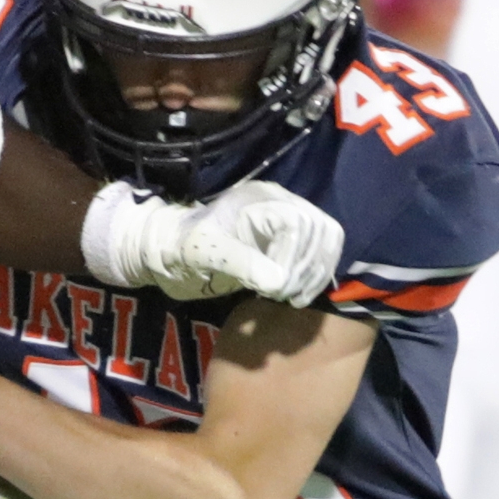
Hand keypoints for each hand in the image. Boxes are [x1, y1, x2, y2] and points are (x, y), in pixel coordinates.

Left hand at [82, 179, 344, 304]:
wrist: (172, 251)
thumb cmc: (183, 248)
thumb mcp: (205, 254)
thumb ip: (241, 263)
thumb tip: (277, 282)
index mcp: (259, 200)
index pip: (300, 223)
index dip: (297, 257)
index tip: (279, 287)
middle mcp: (279, 204)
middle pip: (320, 229)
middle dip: (309, 266)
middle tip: (286, 296)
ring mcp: (286, 220)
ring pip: (326, 240)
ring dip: (315, 272)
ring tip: (291, 298)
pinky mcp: (289, 240)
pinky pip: (319, 252)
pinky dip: (314, 274)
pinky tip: (295, 295)